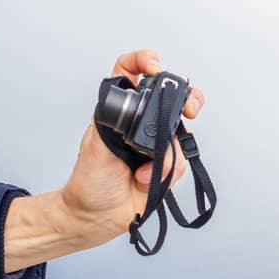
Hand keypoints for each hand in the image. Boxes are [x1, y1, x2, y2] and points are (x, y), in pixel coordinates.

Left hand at [56, 48, 205, 245]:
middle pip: (170, 98)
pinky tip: (145, 181)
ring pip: (179, 134)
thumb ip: (117, 125)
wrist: (95, 216)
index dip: (142, 61)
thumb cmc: (89, 181)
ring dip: (165, 154)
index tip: (153, 66)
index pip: (129, 73)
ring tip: (142, 171)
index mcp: (116, 112)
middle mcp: (138, 124)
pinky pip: (180, 162)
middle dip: (185, 100)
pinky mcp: (166, 166)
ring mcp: (155, 144)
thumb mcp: (95, 146)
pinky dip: (165, 173)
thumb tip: (139, 115)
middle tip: (189, 110)